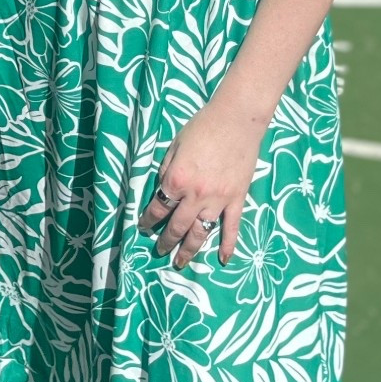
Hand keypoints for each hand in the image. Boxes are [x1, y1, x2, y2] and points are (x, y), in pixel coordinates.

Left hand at [140, 98, 267, 268]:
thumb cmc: (203, 127)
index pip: (158, 207)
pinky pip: (232, 227)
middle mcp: (195, 195)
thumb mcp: (174, 145)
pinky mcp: (237, 200)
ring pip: (202, 232)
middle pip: (177, 226)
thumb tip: (162, 189)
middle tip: (160, 250)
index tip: (143, 227)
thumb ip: (166, 169)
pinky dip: (228, 245)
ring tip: (180, 262)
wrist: (236, 120)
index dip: (148, 220)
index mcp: (176, 180)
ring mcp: (218, 200)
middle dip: (166, 241)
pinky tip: (224, 259)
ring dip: (190, 250)